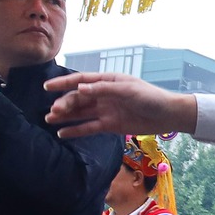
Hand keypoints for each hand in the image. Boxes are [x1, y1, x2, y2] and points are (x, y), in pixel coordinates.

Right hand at [44, 72, 197, 139]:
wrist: (168, 115)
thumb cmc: (150, 97)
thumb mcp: (127, 90)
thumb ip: (103, 90)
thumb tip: (79, 88)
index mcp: (108, 81)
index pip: (81, 81)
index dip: (63, 83)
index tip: (47, 87)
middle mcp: (104, 95)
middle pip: (78, 98)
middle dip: (64, 103)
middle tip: (53, 112)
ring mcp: (106, 110)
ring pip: (81, 113)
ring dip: (65, 116)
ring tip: (49, 120)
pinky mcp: (110, 125)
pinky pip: (89, 127)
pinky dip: (76, 130)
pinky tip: (62, 133)